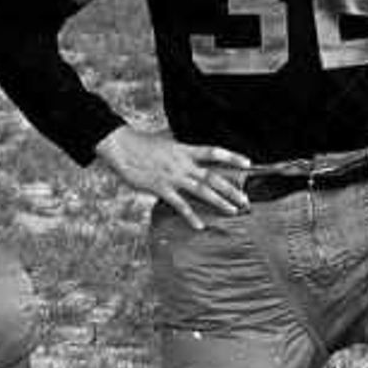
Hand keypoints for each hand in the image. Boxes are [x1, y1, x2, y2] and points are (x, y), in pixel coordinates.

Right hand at [94, 126, 249, 226]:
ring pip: (201, 191)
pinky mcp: (160, 188)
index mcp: (184, 149)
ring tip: (233, 211)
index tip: (247, 163)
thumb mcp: (165, 141)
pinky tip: (200, 226)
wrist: (119, 146)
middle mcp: (182, 163)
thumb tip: (190, 154)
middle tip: (246, 200)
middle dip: (232, 189)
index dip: (232, 157)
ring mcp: (172, 176)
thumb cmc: (139, 143)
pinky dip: (190, 216)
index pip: (214, 152)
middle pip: (213, 177)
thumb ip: (179, 149)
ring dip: (219, 202)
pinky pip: (179, 204)